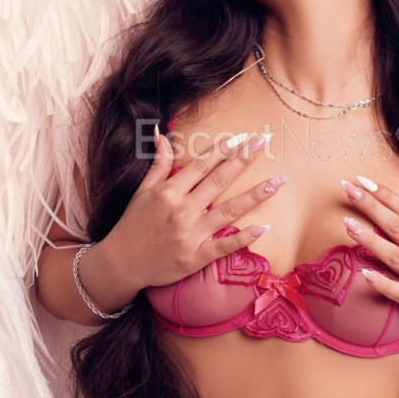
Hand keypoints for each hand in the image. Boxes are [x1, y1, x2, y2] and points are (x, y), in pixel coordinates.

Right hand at [104, 127, 285, 289]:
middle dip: (243, 159)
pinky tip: (264, 227)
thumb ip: (158, 164)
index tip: (242, 137)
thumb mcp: (142, 192)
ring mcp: (191, 234)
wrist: (121, 264)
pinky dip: (244, 238)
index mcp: (169, 192)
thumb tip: (161, 133)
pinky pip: (225, 246)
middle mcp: (182, 210)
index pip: (201, 165)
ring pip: (229, 211)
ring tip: (277, 182)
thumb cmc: (132, 226)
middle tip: (264, 142)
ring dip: (255, 195)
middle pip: (219, 181)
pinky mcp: (196, 258)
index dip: (223, 149)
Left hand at [339, 174, 398, 332]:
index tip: (363, 181)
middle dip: (372, 207)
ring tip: (347, 223)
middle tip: (348, 190)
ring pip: (393, 255)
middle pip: (397, 228)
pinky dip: (380, 283)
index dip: (387, 195)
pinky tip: (364, 273)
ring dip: (369, 239)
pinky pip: (395, 291)